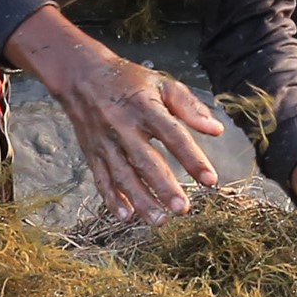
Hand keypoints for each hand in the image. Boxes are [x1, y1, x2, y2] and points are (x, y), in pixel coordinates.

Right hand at [6, 9, 223, 220]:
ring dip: (141, 200)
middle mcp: (123, 127)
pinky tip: (126, 216)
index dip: (192, 158)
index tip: (210, 180)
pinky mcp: (92, 153)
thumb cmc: (127, 81)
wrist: (80, 75)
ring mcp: (105, 142)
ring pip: (123, 176)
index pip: (173, 135)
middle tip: (182, 209)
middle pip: (145, 161)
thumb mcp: (161, 83)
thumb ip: (190, 107)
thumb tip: (216, 130)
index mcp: (145, 108)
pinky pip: (101, 179)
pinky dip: (112, 199)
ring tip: (159, 220)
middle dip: (163, 187)